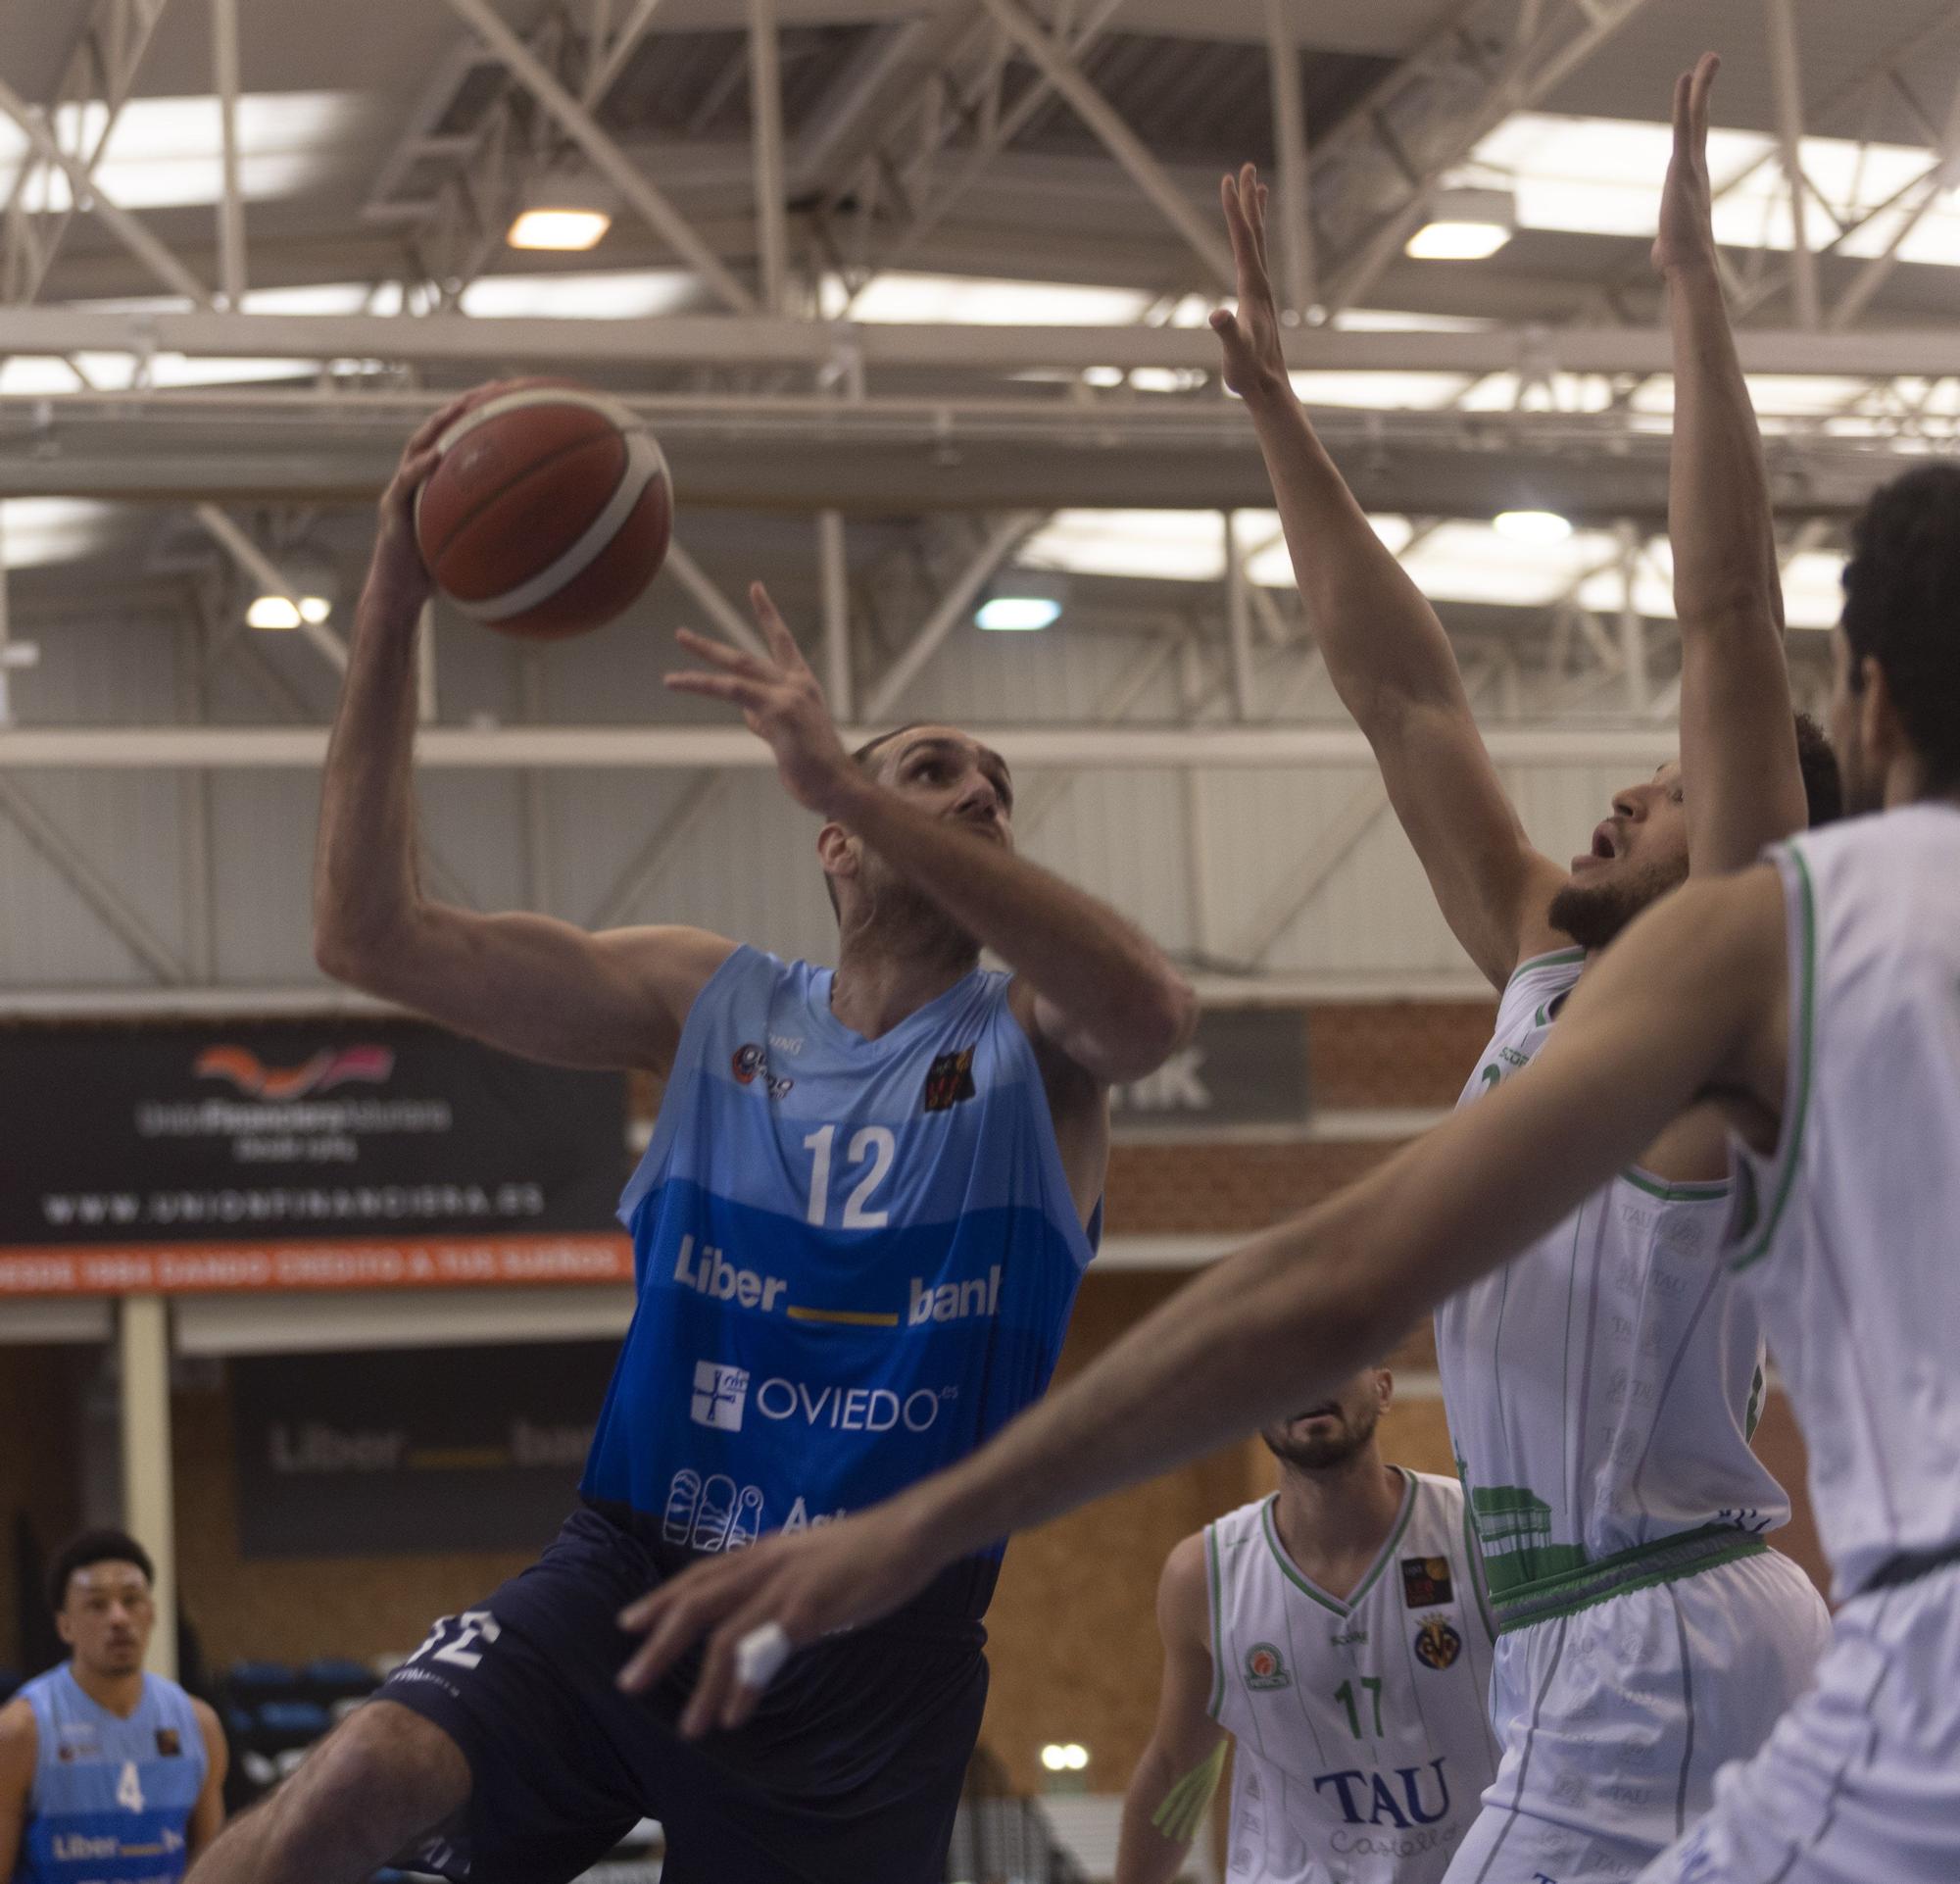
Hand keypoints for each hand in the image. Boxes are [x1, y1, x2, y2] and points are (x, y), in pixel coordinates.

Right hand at [367, 385, 498, 609]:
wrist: (401, 596)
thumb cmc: (442, 575)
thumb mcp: (480, 552)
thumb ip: (505, 538)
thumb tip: (555, 542)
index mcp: (439, 484)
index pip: (461, 441)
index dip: (484, 418)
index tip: (515, 399)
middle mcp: (419, 480)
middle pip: (440, 431)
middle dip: (465, 406)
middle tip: (494, 389)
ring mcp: (402, 492)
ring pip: (417, 447)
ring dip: (438, 425)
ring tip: (459, 408)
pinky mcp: (390, 511)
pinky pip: (404, 484)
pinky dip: (418, 469)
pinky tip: (436, 457)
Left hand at [614, 1504, 937, 1734]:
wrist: (908, 1533)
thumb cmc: (866, 1548)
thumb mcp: (809, 1556)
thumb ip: (780, 1578)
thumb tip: (761, 1611)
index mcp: (763, 1551)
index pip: (698, 1575)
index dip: (661, 1599)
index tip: (629, 1624)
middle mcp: (764, 1565)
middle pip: (695, 1605)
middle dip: (658, 1645)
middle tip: (628, 1682)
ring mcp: (784, 1587)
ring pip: (724, 1638)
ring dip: (701, 1686)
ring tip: (688, 1727)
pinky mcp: (808, 1610)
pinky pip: (764, 1654)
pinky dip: (743, 1687)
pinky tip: (733, 1715)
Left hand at [666, 583, 853, 813]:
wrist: (838, 786)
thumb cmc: (815, 768)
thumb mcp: (788, 736)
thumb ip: (764, 718)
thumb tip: (744, 711)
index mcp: (802, 686)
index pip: (783, 642)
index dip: (768, 615)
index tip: (756, 588)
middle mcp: (797, 685)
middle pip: (747, 656)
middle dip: (710, 647)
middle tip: (680, 635)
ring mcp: (788, 695)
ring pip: (736, 669)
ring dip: (699, 664)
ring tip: (668, 678)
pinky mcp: (778, 711)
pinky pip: (731, 690)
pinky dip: (701, 684)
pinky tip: (677, 681)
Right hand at [1210, 163, 1289, 404]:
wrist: (1269, 388)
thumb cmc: (1248, 373)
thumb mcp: (1234, 353)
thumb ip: (1226, 333)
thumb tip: (1216, 315)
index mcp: (1254, 287)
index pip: (1243, 239)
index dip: (1235, 209)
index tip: (1229, 180)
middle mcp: (1262, 283)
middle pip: (1255, 232)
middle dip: (1248, 200)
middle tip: (1245, 167)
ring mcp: (1262, 291)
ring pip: (1259, 243)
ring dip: (1255, 215)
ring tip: (1257, 187)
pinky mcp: (1259, 300)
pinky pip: (1256, 259)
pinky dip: (1254, 240)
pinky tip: (1251, 238)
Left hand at [1653, 53, 1720, 277]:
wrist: (1689, 265)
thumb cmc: (1679, 262)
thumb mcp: (1669, 247)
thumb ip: (1667, 243)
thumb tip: (1663, 259)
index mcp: (1693, 182)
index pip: (1694, 142)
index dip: (1696, 116)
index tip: (1700, 96)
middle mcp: (1697, 168)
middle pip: (1701, 120)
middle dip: (1705, 90)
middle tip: (1712, 61)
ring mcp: (1692, 165)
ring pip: (1698, 116)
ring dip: (1704, 84)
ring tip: (1711, 55)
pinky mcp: (1683, 166)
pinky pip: (1685, 125)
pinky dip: (1686, 99)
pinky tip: (1687, 75)